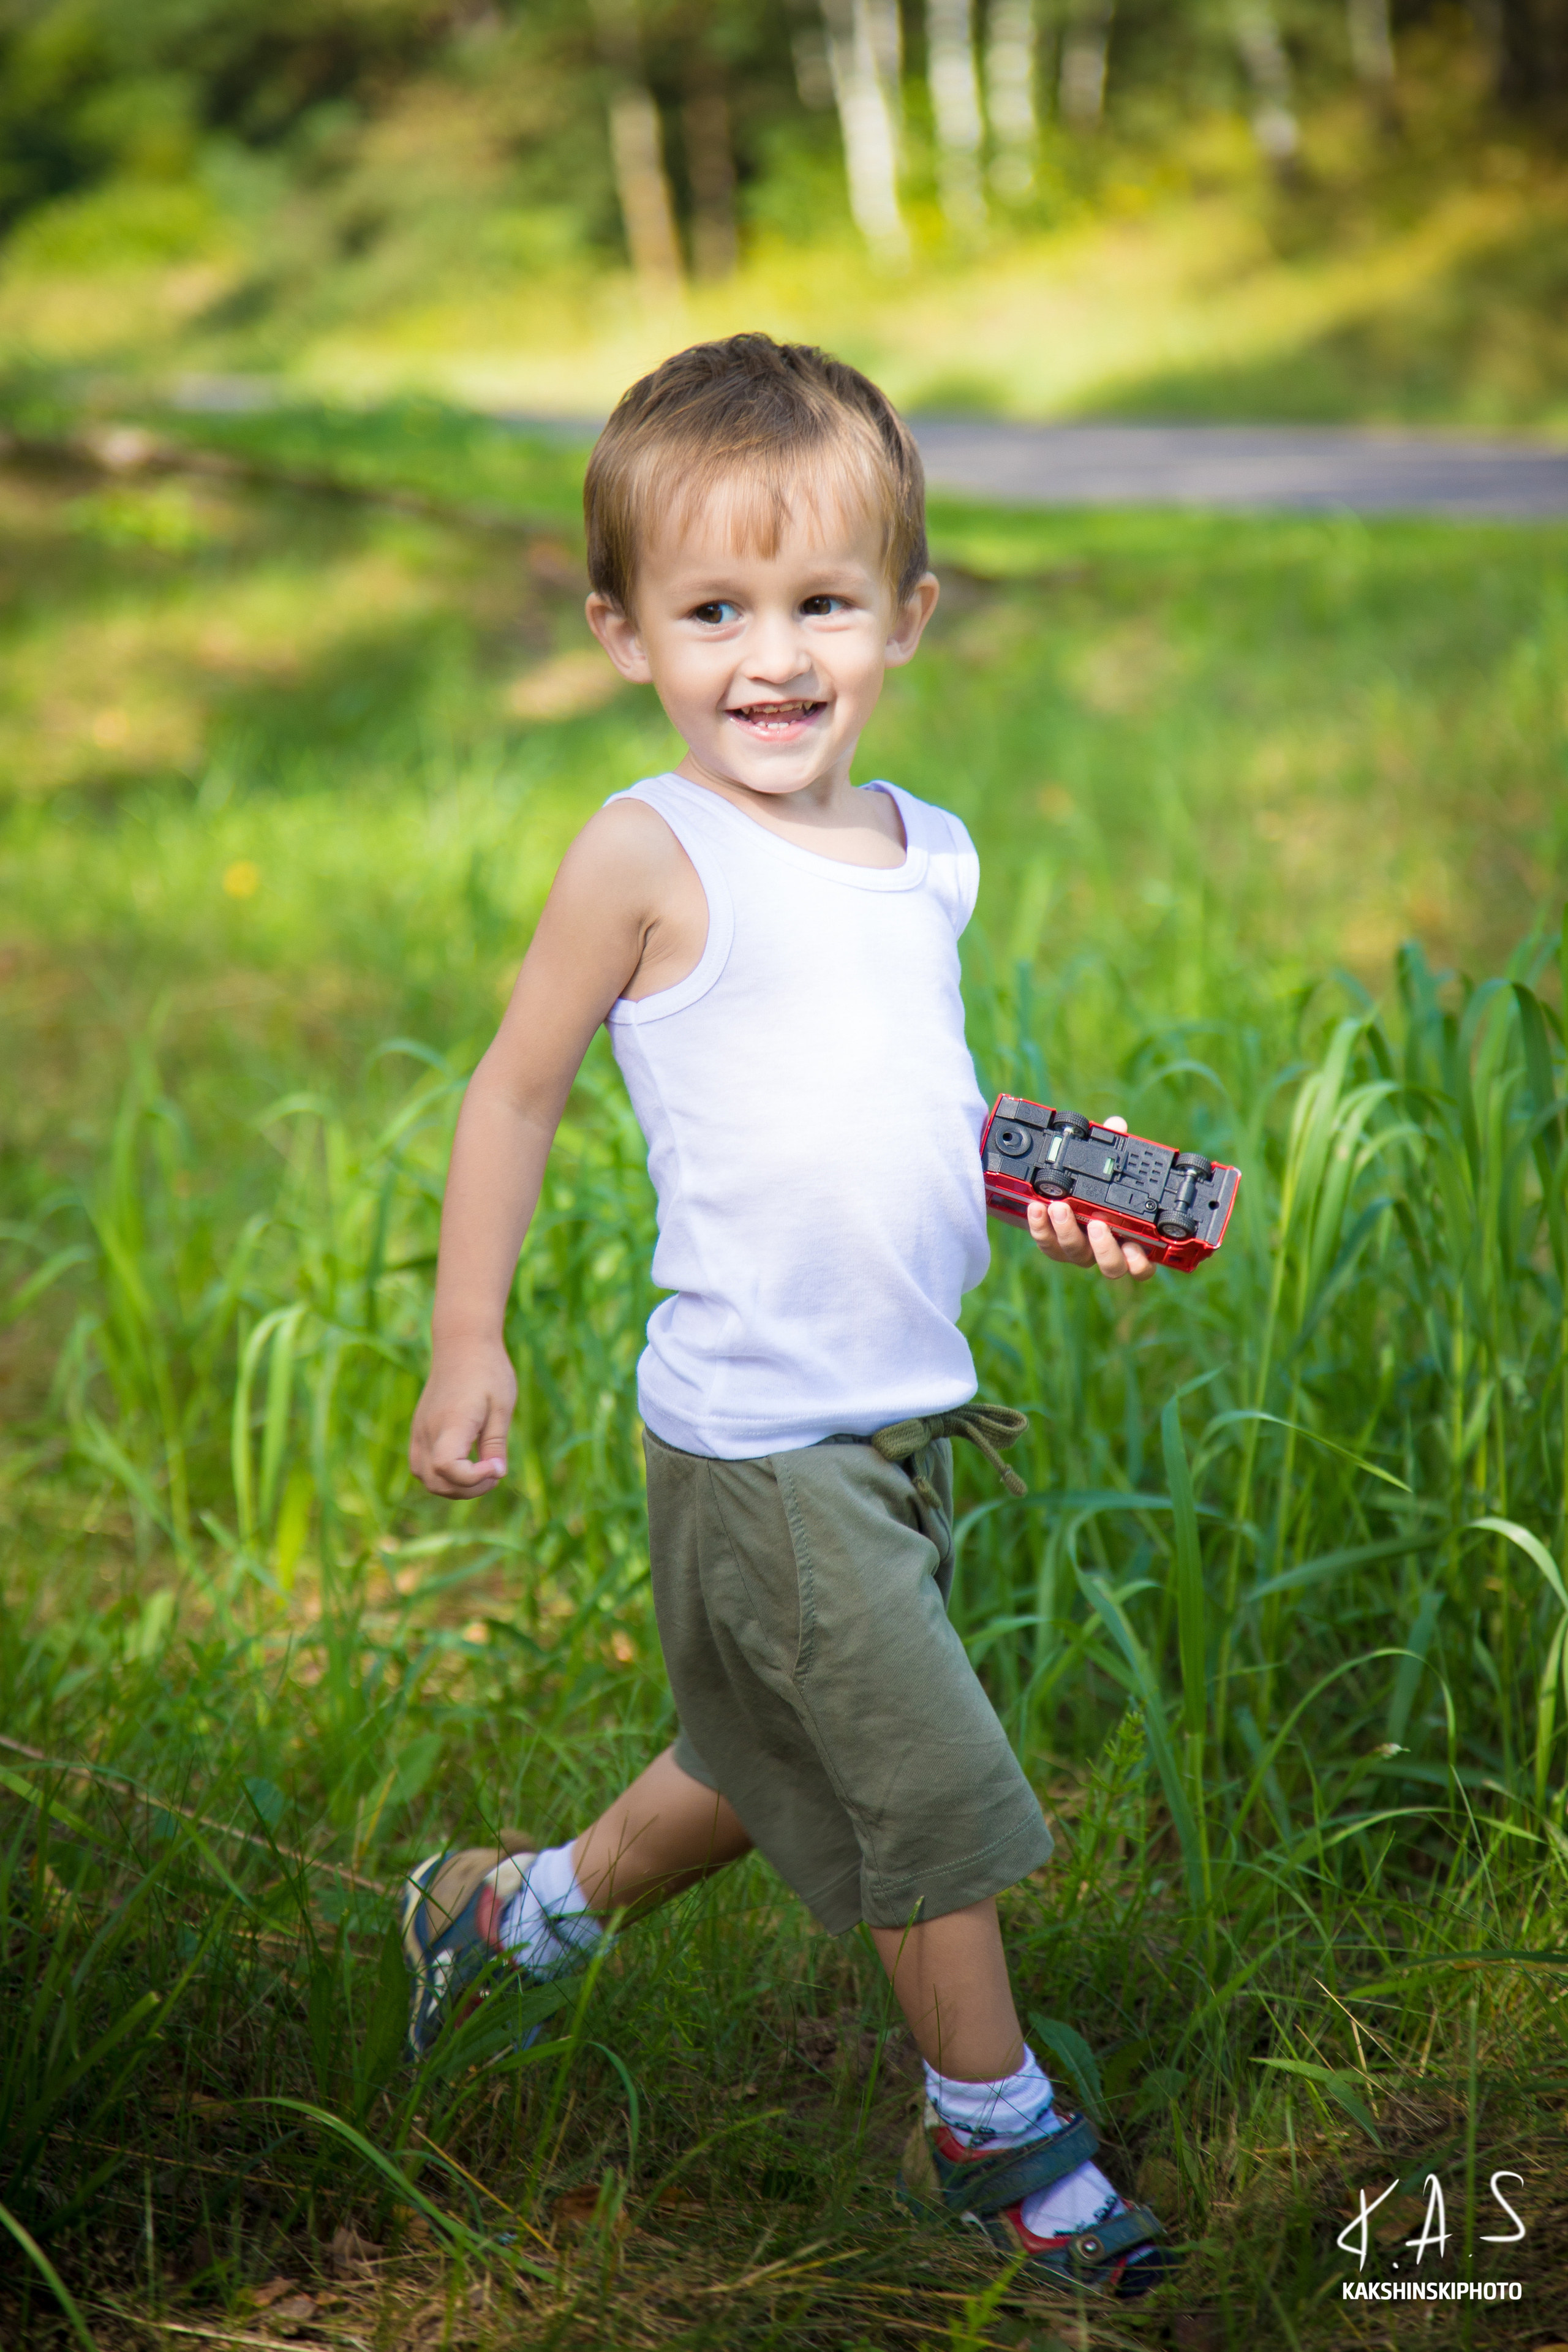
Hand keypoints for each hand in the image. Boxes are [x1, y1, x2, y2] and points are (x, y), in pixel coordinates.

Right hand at [409, 1342, 517, 1497]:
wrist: (461, 1344)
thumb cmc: (488, 1371)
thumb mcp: (502, 1407)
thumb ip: (496, 1443)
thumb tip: (497, 1474)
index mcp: (452, 1422)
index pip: (447, 1467)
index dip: (472, 1479)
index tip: (496, 1467)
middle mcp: (429, 1430)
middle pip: (436, 1482)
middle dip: (468, 1489)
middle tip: (494, 1472)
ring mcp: (420, 1431)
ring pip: (426, 1479)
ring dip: (454, 1486)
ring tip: (481, 1470)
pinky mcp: (418, 1430)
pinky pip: (421, 1466)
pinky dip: (441, 1476)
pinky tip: (465, 1464)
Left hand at [1025, 1116, 1155, 1282]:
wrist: (1052, 1193)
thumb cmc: (1090, 1183)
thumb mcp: (1104, 1164)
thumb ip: (1113, 1148)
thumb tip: (1117, 1126)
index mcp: (1127, 1238)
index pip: (1142, 1264)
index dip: (1142, 1263)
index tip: (1135, 1247)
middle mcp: (1103, 1250)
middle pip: (1111, 1267)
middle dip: (1105, 1248)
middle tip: (1098, 1223)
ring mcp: (1077, 1250)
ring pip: (1076, 1256)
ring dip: (1068, 1233)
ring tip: (1058, 1207)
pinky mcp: (1051, 1244)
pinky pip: (1046, 1244)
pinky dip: (1040, 1227)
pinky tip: (1035, 1206)